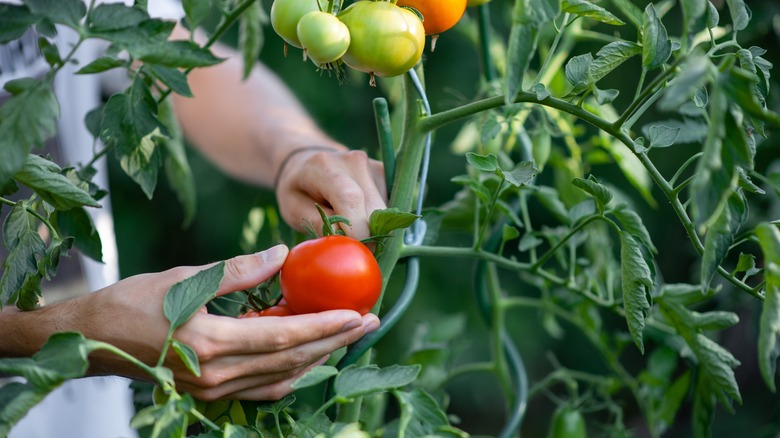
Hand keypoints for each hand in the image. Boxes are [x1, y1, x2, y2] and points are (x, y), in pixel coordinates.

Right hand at [68, 245, 379, 400]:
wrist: (92, 339)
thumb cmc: (132, 302)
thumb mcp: (186, 277)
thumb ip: (239, 269)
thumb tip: (284, 254)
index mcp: (211, 343)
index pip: (285, 335)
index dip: (326, 325)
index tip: (359, 313)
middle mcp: (217, 374)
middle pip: (292, 359)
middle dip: (336, 342)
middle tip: (369, 323)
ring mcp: (214, 390)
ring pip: (283, 376)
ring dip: (319, 357)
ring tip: (347, 335)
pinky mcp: (210, 393)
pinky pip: (264, 386)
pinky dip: (291, 369)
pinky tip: (308, 353)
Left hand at [275, 148, 387, 240]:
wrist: (308, 162)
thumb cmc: (298, 190)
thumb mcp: (293, 210)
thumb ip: (316, 223)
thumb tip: (345, 239)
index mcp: (324, 167)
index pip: (350, 199)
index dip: (357, 230)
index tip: (356, 251)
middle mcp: (354, 161)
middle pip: (374, 207)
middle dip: (370, 235)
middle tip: (355, 250)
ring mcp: (372, 165)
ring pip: (386, 209)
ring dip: (374, 227)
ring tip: (352, 228)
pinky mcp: (385, 172)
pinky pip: (390, 204)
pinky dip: (379, 218)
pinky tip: (361, 217)